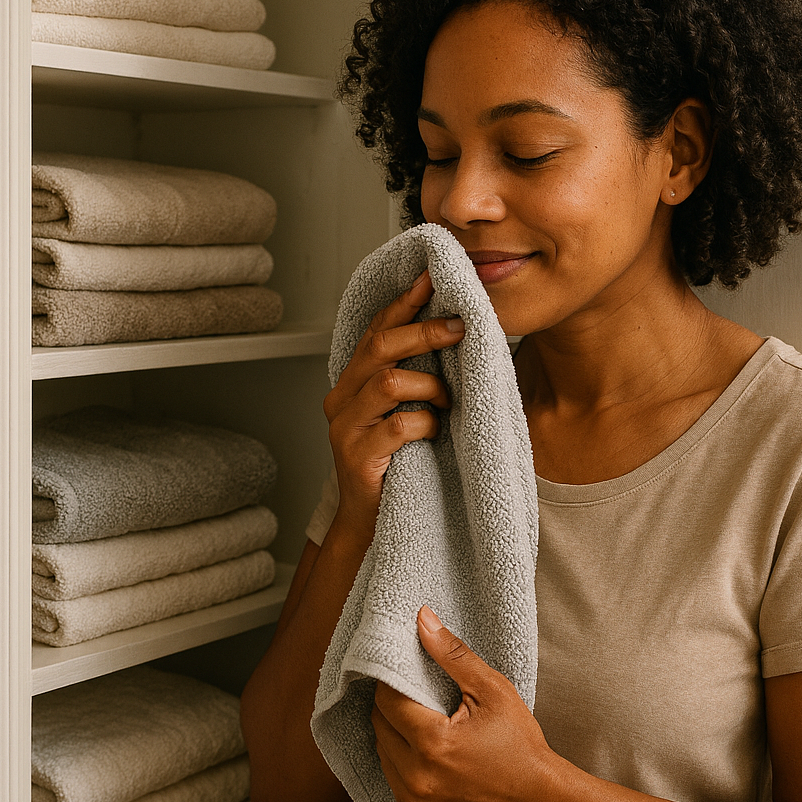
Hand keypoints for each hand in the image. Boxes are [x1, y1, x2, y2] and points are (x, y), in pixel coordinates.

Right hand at [324, 271, 464, 535]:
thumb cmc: (395, 464)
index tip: (430, 278)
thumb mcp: (403, 412)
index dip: (402, 303)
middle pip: (380, 348)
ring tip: (446, 400)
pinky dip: (426, 424)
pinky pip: (399, 426)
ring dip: (430, 386)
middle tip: (460, 326)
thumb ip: (414, 378)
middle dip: (424, 332)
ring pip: (389, 382)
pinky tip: (435, 431)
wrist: (369, 523)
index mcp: (352, 383)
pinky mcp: (357, 458)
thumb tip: (453, 334)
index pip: (375, 331)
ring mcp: (345, 429)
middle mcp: (341, 400)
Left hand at [371, 606, 556, 801]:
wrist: (537, 800)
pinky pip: (390, 770)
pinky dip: (399, 751)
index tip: (409, 666)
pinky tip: (423, 740)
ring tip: (423, 713)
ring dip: (393, 726)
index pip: (387, 698)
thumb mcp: (492, 690)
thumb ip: (453, 654)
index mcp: (433, 744)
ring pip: (381, 746)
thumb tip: (423, 621)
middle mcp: (416, 775)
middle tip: (417, 688)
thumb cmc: (519, 744)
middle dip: (393, 700)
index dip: (393, 677)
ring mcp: (412, 798)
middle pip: (379, 722)